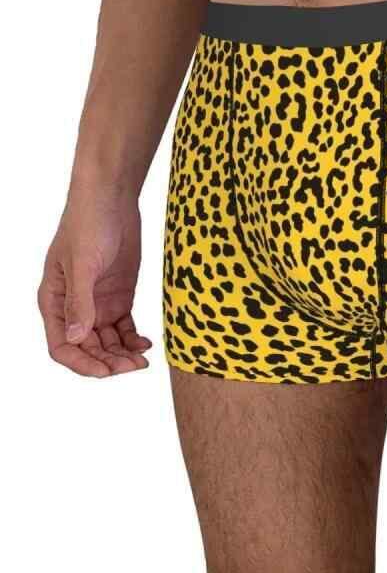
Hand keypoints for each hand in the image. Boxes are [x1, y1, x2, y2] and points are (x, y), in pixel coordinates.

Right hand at [38, 186, 150, 376]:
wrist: (112, 200)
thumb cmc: (88, 226)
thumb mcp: (83, 265)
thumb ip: (80, 302)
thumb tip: (75, 338)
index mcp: (54, 302)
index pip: (62, 346)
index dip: (82, 363)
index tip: (107, 372)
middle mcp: (75, 307)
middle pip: (88, 348)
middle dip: (108, 361)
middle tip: (133, 367)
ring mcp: (98, 302)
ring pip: (108, 341)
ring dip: (122, 354)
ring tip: (142, 360)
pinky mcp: (120, 295)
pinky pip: (124, 327)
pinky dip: (133, 338)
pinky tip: (146, 344)